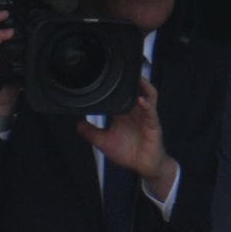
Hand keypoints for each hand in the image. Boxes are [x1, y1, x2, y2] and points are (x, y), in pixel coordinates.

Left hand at [78, 77, 177, 199]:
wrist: (144, 166)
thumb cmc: (128, 153)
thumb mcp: (104, 142)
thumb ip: (91, 133)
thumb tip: (77, 124)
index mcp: (124, 113)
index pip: (119, 94)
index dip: (114, 84)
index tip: (105, 75)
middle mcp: (135, 111)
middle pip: (135, 89)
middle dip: (132, 77)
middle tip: (126, 65)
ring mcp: (145, 116)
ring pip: (148, 94)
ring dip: (143, 85)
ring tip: (137, 77)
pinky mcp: (153, 124)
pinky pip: (151, 111)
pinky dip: (147, 105)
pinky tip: (141, 101)